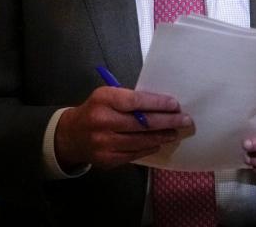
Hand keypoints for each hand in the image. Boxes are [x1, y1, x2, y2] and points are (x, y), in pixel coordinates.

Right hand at [54, 86, 191, 170]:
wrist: (72, 135)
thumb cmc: (96, 110)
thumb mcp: (106, 96)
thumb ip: (129, 99)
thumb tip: (161, 104)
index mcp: (103, 100)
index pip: (136, 101)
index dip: (157, 103)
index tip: (174, 104)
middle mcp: (102, 121)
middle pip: (142, 123)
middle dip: (167, 121)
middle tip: (184, 120)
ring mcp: (104, 143)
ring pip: (140, 141)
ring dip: (161, 136)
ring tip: (174, 132)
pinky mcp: (107, 159)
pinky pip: (134, 154)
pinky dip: (148, 148)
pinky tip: (158, 143)